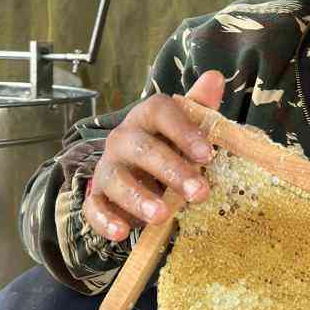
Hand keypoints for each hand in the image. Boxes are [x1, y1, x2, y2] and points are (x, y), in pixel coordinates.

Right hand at [82, 70, 224, 241]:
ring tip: (163, 215)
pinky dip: (106, 221)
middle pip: (143, 149)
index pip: (161, 113)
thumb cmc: (168, 143)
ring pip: (117, 180)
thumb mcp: (186, 125)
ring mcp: (108, 168)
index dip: (184, 131)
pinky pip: (94, 208)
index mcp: (147, 117)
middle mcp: (123, 139)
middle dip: (172, 171)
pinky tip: (123, 232)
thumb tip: (216, 77)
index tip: (207, 154)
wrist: (135, 169)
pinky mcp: (98, 196)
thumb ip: (199, 107)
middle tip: (199, 192)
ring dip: (139, 198)